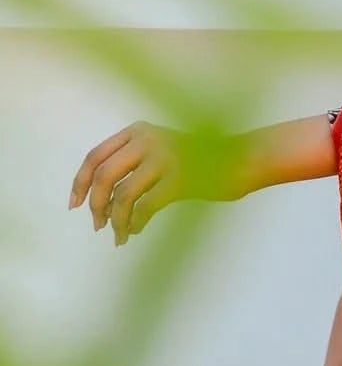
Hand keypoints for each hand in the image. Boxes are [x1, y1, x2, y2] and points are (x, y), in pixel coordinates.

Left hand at [67, 120, 236, 244]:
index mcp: (138, 130)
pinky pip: (146, 207)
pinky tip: (135, 231)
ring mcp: (165, 158)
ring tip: (119, 235)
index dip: (80, 182)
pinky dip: (135, 223)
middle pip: (104, 175)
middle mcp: (148, 140)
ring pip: (123, 195)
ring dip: (116, 220)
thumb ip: (133, 162)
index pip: (95, 156)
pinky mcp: (181, 179)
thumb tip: (102, 200)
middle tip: (98, 224)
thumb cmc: (200, 160)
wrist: (241, 160)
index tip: (75, 204)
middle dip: (96, 204)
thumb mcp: (160, 149)